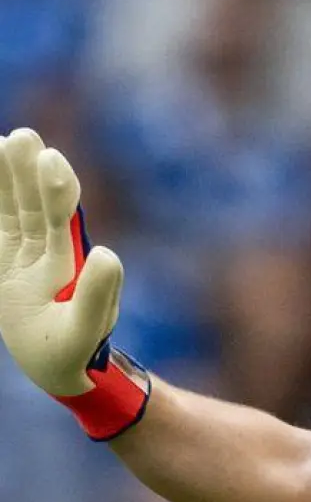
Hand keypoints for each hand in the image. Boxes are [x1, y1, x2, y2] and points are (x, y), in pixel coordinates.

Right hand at [0, 128, 148, 439]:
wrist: (56, 363)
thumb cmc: (75, 349)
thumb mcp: (87, 329)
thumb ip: (99, 295)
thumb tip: (108, 253)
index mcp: (70, 261)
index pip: (63, 220)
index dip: (58, 190)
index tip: (51, 160)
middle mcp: (48, 249)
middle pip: (36, 204)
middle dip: (28, 172)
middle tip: (23, 137)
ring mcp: (22, 251)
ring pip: (13, 208)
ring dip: (6, 177)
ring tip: (2, 141)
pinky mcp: (2, 258)